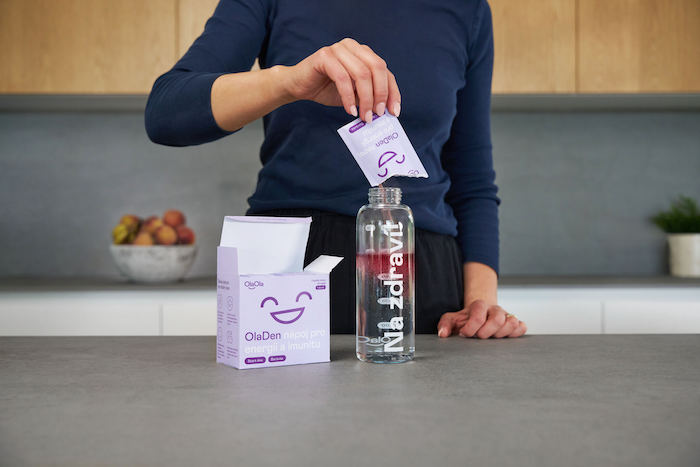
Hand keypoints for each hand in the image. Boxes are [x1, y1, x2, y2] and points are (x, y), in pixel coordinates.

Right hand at [281, 38, 400, 121]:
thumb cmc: (327, 89)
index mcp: (364, 53)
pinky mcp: (324, 56)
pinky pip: (343, 78)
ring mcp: (339, 49)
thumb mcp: (354, 94)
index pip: (385, 71)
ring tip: (363, 116)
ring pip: (362, 73)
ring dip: (365, 98)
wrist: (299, 87)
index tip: (394, 112)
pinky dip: (348, 96)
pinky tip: (349, 110)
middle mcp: (353, 47)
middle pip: (377, 68)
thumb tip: (386, 111)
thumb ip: (369, 96)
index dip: (392, 92)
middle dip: (380, 94)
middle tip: (377, 114)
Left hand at [437, 300, 526, 338]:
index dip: (471, 327)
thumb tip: (443, 334)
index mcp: (478, 306)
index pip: (478, 315)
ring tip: (492, 338)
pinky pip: (522, 327)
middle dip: (487, 332)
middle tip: (480, 337)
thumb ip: (445, 325)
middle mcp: (494, 309)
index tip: (465, 334)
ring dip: (501, 334)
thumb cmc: (465, 319)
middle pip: (498, 318)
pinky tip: (506, 337)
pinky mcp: (514, 323)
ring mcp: (506, 315)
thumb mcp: (452, 319)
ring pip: (512, 322)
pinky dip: (516, 333)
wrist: (479, 312)